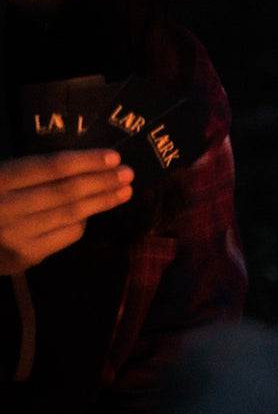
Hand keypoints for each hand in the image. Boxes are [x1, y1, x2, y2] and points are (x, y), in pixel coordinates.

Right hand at [0, 150, 132, 273]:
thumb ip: (28, 172)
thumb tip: (83, 163)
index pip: (49, 167)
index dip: (85, 161)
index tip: (113, 156)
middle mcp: (4, 208)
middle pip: (65, 192)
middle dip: (102, 181)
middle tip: (128, 173)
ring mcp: (14, 236)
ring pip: (70, 215)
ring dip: (101, 202)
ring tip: (124, 190)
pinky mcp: (24, 257)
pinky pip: (65, 235)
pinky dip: (81, 223)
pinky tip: (92, 214)